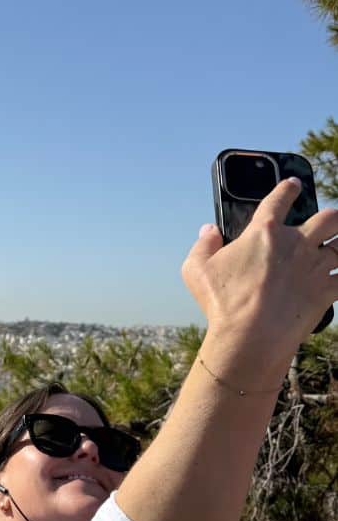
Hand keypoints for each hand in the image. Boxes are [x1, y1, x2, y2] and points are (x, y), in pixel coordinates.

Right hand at [182, 178, 337, 366]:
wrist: (250, 336)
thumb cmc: (222, 303)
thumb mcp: (196, 270)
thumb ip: (203, 245)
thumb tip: (209, 230)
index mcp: (263, 233)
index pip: (279, 199)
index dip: (288, 188)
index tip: (292, 184)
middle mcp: (295, 243)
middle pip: (328, 218)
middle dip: (331, 218)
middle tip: (329, 222)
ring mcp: (314, 266)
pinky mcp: (326, 290)